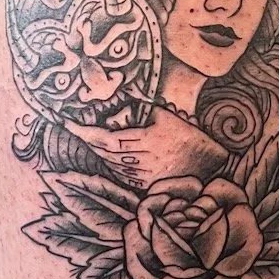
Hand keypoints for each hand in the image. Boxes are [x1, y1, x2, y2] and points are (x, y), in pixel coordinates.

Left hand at [63, 106, 227, 188]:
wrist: (209, 165)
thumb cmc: (189, 137)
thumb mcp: (166, 115)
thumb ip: (143, 106)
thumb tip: (121, 93)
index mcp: (146, 140)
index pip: (107, 139)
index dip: (85, 132)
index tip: (69, 123)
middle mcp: (142, 160)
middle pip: (104, 153)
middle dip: (87, 140)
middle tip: (74, 128)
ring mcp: (144, 175)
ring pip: (111, 164)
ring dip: (97, 151)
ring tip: (87, 138)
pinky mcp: (147, 186)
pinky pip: (121, 175)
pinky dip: (110, 164)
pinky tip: (106, 156)